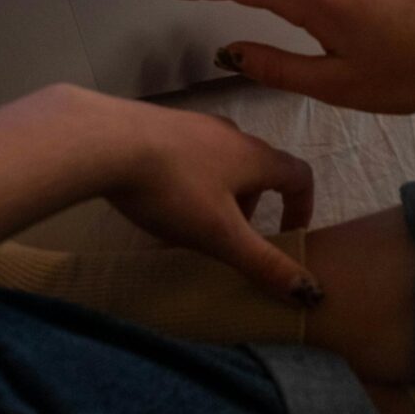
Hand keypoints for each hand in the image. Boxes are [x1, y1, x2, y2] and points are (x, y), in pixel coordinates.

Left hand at [77, 89, 315, 300]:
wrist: (105, 140)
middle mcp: (229, 133)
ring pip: (219, 162)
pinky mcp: (160, 123)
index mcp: (253, 156)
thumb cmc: (172, 188)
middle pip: (256, 169)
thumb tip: (309, 291)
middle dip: (249, 208)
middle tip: (227, 239)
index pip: (298, 174)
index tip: (289, 235)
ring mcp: (193, 123)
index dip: (302, 206)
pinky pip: (187, 155)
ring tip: (187, 227)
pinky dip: (187, 182)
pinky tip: (156, 203)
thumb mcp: (220, 234)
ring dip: (216, 196)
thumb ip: (263, 262)